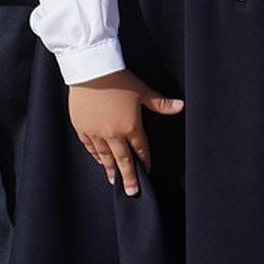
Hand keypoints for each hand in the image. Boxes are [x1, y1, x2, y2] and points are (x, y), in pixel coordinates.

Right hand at [68, 69, 183, 194]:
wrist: (91, 72)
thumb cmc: (120, 79)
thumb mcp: (143, 91)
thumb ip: (160, 103)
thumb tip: (181, 106)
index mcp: (130, 126)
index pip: (140, 148)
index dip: (144, 160)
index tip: (147, 172)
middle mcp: (112, 134)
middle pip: (122, 159)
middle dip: (128, 177)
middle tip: (131, 192)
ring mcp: (95, 133)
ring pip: (104, 156)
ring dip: (110, 168)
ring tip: (114, 180)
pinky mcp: (82, 128)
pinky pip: (90, 147)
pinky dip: (95, 156)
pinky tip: (99, 160)